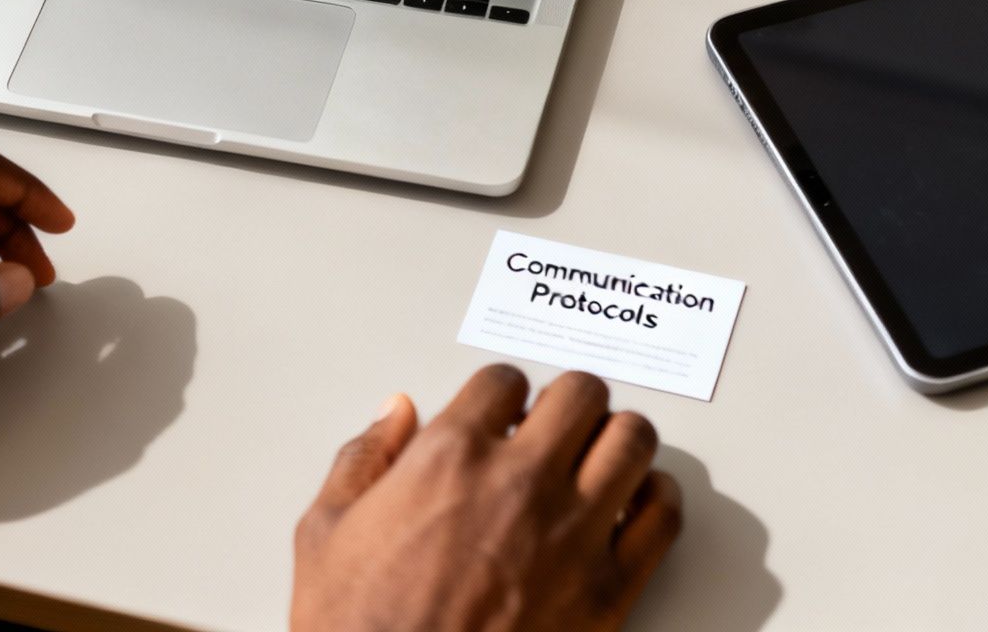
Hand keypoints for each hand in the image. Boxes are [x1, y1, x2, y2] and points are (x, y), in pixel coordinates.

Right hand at [292, 366, 681, 631]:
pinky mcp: (609, 588)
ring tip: (598, 455)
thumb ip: (363, 458)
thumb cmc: (360, 627)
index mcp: (449, 457)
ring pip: (632, 439)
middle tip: (555, 422)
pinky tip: (636, 501)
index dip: (502, 392)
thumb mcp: (325, 532)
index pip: (503, 380)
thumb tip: (395, 414)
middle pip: (580, 393)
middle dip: (566, 401)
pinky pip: (663, 516)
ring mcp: (572, 533)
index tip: (502, 410)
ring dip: (615, 438)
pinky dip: (657, 498)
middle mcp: (519, 482)